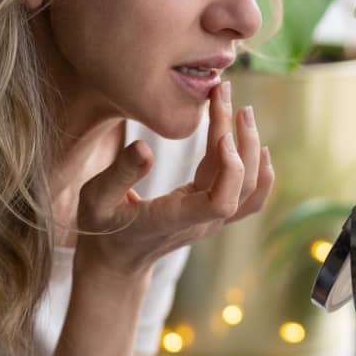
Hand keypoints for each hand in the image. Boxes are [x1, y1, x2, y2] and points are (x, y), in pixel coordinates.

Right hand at [74, 80, 273, 275]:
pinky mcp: (212, 215)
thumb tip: (145, 147)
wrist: (116, 260)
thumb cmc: (102, 227)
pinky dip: (260, 172)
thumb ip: (118, 174)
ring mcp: (210, 221)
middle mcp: (201, 222)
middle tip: (228, 94)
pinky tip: (259, 147)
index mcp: (174, 218)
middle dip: (242, 138)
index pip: (221, 202)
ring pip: (250, 189)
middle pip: (241, 185)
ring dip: (252, 149)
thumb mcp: (95, 199)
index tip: (222, 134)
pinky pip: (249, 198)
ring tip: (242, 111)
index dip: (231, 169)